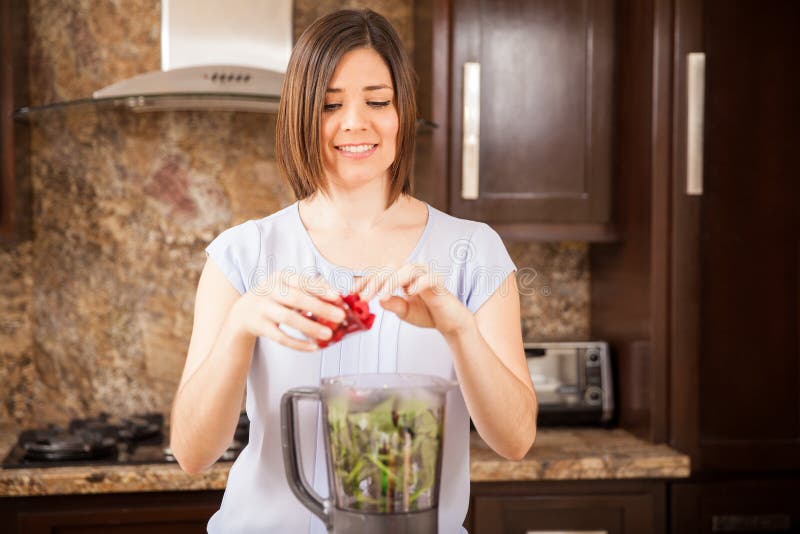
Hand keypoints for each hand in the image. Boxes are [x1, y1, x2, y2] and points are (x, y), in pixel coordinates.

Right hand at [229, 270, 345, 350]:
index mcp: (281, 277)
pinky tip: (313, 347)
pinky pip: (280, 337)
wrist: (242, 313)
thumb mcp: (288, 287)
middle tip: (340, 316)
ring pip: (288, 318)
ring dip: (310, 327)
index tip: (338, 297)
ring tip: (328, 334)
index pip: (303, 281)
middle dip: (320, 308)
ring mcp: (262, 308)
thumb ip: (310, 290)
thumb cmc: (275, 298)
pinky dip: (298, 343)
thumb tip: (338, 298)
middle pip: (297, 298)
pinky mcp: (259, 326)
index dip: (321, 289)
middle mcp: (269, 290)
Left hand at [355, 263, 474, 337]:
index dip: (366, 280)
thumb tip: (376, 299)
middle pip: (390, 268)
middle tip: (363, 297)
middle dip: (374, 282)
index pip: (381, 272)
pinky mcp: (438, 282)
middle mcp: (413, 271)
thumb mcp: (403, 311)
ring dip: (391, 282)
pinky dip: (418, 283)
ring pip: (406, 270)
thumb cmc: (426, 313)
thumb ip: (391, 303)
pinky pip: (427, 278)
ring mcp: (426, 274)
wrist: (449, 322)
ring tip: (381, 297)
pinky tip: (409, 292)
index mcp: (402, 276)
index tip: (352, 292)